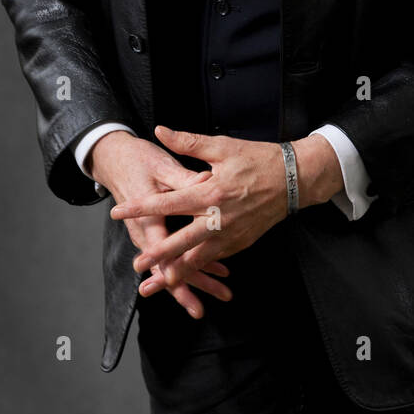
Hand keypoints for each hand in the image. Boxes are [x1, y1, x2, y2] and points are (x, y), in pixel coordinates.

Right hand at [87, 130, 231, 317]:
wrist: (116, 159)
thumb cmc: (138, 161)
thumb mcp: (161, 166)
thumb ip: (184, 179)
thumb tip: (207, 180)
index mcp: (147, 219)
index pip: (160, 252)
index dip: (173, 270)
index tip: (186, 286)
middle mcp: (146, 233)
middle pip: (167, 267)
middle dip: (186, 288)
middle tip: (202, 309)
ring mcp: (151, 235)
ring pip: (173, 265)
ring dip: (197, 280)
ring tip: (222, 293)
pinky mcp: (157, 233)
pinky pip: (175, 254)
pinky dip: (196, 264)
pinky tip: (218, 270)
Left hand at [108, 126, 343, 287]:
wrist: (295, 179)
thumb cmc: (259, 160)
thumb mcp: (222, 146)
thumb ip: (188, 142)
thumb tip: (161, 131)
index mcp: (210, 192)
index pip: (168, 203)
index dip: (141, 208)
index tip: (119, 211)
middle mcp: (218, 218)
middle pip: (181, 242)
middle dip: (157, 255)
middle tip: (137, 265)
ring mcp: (231, 234)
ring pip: (199, 259)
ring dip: (177, 272)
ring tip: (158, 282)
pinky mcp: (240, 243)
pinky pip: (215, 259)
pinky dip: (199, 269)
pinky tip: (186, 275)